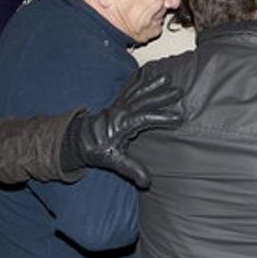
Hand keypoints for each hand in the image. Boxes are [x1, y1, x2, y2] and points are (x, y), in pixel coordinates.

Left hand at [60, 75, 183, 187]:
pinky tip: (146, 74)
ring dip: (153, 86)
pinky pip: (130, 90)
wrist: (77, 141)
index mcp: (121, 124)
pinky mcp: (117, 105)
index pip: (145, 118)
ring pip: (139, 93)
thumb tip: (147, 182)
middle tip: (179, 92)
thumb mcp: (113, 161)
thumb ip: (131, 169)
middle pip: (145, 101)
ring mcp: (118, 107)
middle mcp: (120, 112)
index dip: (162, 118)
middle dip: (162, 96)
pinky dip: (139, 82)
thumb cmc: (95, 150)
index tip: (179, 118)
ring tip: (167, 77)